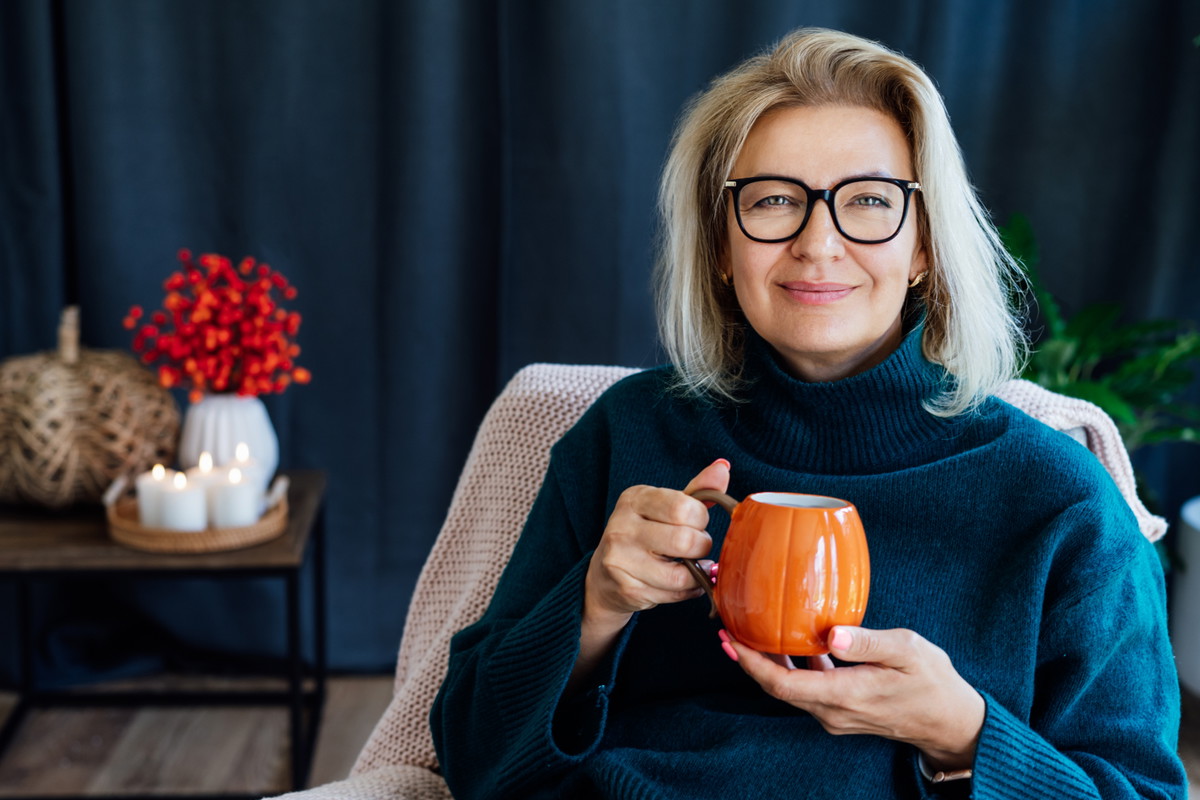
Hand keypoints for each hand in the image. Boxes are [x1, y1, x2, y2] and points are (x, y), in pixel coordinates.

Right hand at [569, 459, 729, 692]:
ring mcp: (621, 560)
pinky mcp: (628, 589)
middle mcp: (621, 527)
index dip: (700, 518)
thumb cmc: (644, 534)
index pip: (683, 507)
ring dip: (696, 573)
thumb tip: (723, 467)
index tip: (695, 522)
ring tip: (690, 566)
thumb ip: (696, 490)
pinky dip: (688, 590)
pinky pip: (675, 593)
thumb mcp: (665, 507)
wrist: (604, 577)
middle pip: (684, 540)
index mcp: (634, 499)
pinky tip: (681, 583)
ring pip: (681, 574)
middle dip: (701, 546)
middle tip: (695, 547)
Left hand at [723, 626, 984, 771]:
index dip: (751, 663)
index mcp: (844, 694)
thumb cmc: (933, 682)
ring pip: (789, 688)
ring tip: (747, 630)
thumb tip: (833, 634)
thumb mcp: (908, 651)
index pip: (782, 684)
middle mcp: (832, 710)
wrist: (950, 720)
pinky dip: (789, 666)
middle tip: (727, 626)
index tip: (730, 638)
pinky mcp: (840, 709)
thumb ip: (868, 642)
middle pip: (777, 687)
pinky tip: (786, 641)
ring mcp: (835, 713)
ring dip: (766, 662)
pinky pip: (805, 688)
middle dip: (748, 659)